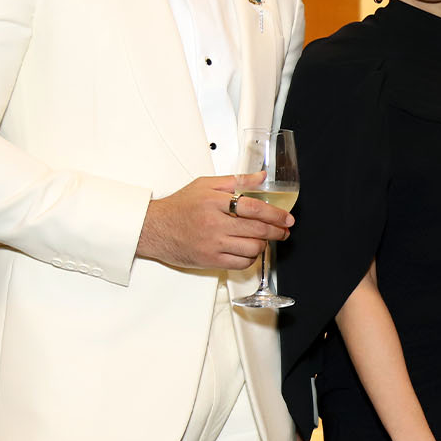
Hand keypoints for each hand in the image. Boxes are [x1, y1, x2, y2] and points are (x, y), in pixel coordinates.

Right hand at [136, 174, 292, 270]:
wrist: (154, 228)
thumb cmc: (179, 206)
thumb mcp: (206, 185)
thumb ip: (236, 181)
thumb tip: (261, 177)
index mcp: (214, 201)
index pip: (254, 208)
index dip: (275, 214)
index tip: (286, 218)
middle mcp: (214, 223)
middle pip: (257, 229)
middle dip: (277, 231)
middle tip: (284, 231)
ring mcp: (212, 243)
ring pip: (251, 248)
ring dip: (263, 244)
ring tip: (264, 239)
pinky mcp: (210, 260)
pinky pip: (240, 263)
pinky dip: (250, 258)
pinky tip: (249, 251)